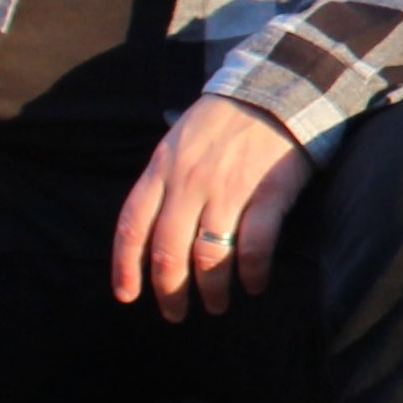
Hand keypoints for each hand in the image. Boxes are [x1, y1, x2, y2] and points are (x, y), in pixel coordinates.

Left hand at [113, 97, 315, 318]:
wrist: (276, 90)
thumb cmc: (225, 118)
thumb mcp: (178, 141)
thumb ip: (164, 181)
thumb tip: (152, 228)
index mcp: (162, 170)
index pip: (132, 227)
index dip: (126, 267)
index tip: (127, 296)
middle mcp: (189, 185)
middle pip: (168, 252)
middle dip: (170, 291)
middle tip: (176, 313)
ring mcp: (228, 191)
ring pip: (209, 257)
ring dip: (211, 290)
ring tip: (216, 305)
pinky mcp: (267, 196)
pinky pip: (253, 247)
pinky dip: (252, 273)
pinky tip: (254, 285)